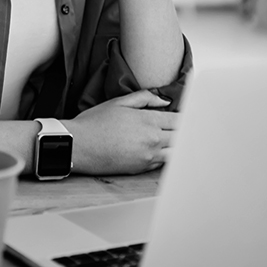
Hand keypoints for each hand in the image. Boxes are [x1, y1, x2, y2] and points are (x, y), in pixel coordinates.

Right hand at [63, 90, 177, 175]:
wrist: (79, 146)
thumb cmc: (94, 123)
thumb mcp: (119, 102)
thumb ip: (144, 98)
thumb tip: (163, 101)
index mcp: (149, 121)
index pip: (179, 120)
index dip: (185, 117)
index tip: (187, 116)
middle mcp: (153, 140)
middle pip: (182, 137)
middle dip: (184, 131)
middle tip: (184, 127)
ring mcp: (149, 157)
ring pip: (176, 153)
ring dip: (177, 146)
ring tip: (174, 140)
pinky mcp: (142, 169)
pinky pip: (163, 163)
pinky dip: (166, 156)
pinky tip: (161, 150)